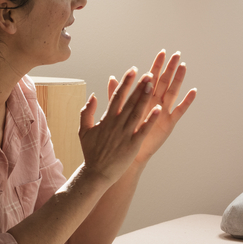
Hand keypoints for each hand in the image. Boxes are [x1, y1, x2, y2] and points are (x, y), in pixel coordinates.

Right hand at [77, 68, 161, 186]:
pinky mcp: (133, 144)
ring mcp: (125, 134)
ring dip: (145, 98)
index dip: (126, 82)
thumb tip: (93, 95)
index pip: (117, 96)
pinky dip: (151, 119)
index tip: (133, 70)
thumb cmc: (91, 152)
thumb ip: (87, 111)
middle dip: (139, 86)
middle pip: (129, 101)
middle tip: (149, 72)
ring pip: (137, 112)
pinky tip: (159, 108)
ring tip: (153, 84)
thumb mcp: (83, 130)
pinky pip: (143, 129)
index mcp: (106, 119)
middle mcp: (116, 124)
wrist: (96, 173)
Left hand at [106, 50, 195, 165]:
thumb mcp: (118, 111)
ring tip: (183, 66)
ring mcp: (163, 111)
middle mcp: (156, 102)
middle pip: (164, 81)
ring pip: (172, 92)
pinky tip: (193, 91)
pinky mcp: (169, 123)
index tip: (161, 53)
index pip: (152, 78)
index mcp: (144, 98)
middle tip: (176, 54)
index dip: (157, 65)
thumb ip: (117, 95)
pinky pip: (179, 110)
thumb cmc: (124, 133)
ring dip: (178, 79)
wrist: (128, 153)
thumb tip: (112, 78)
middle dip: (170, 68)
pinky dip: (186, 101)